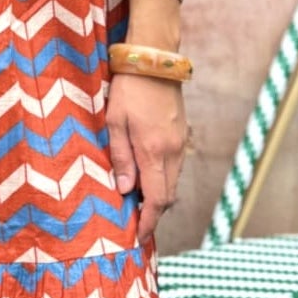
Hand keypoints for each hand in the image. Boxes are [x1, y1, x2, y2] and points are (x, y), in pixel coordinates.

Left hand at [107, 71, 187, 242]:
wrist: (154, 59)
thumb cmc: (129, 89)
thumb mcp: (115, 122)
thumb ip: (121, 158)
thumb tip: (126, 190)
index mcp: (154, 151)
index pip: (157, 200)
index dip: (149, 222)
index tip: (140, 237)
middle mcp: (173, 152)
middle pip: (169, 196)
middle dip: (154, 213)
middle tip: (135, 222)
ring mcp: (180, 143)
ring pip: (173, 182)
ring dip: (159, 196)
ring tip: (137, 201)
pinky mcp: (182, 135)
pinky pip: (175, 167)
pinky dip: (163, 179)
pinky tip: (146, 176)